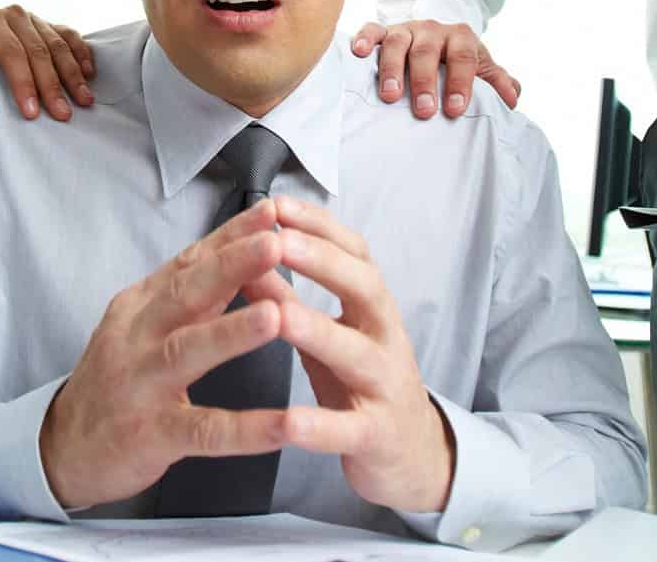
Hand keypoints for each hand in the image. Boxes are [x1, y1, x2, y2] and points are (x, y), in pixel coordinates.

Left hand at [0, 5, 95, 121]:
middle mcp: (13, 15)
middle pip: (38, 51)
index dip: (23, 83)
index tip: (32, 112)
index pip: (10, 53)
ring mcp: (34, 18)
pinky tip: (89, 76)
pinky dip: (82, 55)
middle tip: (62, 114)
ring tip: (84, 101)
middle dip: (52, 85)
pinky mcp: (49, 24)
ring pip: (58, 45)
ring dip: (73, 74)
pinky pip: (71, 36)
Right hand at [39, 200, 291, 508]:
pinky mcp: (150, 435)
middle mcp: (136, 338)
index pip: (189, 262)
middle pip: (185, 294)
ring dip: (232, 332)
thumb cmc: (116, 383)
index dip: (229, 237)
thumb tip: (241, 256)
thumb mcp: (143, 329)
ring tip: (276, 316)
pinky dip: (244, 429)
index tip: (271, 212)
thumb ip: (189, 298)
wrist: (64, 449)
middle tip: (273, 244)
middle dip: (231, 266)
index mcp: (140, 308)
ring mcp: (140, 386)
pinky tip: (282, 425)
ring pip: (187, 352)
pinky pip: (203, 431)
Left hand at [247, 196, 454, 511]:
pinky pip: (348, 430)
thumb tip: (246, 252)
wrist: (410, 452)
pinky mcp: (376, 436)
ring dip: (318, 331)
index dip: (318, 226)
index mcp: (370, 306)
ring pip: (356, 353)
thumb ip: (287, 296)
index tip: (278, 204)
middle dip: (322, 262)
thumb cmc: (358, 380)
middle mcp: (385, 337)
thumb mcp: (326, 334)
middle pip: (364, 287)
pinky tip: (288, 422)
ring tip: (279, 316)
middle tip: (279, 241)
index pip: (353, 252)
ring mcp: (385, 385)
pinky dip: (319, 426)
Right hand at [350, 19, 518, 118]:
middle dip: (425, 81)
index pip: (463, 57)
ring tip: (390, 95)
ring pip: (397, 43)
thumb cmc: (456, 60)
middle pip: (427, 51)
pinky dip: (364, 39)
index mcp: (460, 37)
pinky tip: (359, 53)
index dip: (460, 82)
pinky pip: (372, 30)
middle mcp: (432, 30)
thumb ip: (497, 82)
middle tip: (425, 110)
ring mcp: (405, 29)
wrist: (436, 35)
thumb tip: (511, 100)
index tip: (456, 109)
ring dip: (392, 68)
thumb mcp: (480, 67)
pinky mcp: (383, 31)